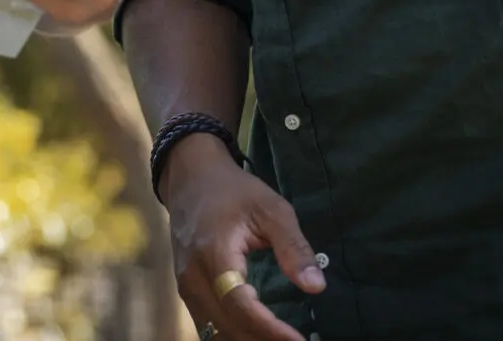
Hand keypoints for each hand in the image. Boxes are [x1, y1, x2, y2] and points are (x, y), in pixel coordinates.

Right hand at [160, 136, 324, 340]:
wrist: (190, 177)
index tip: (298, 340)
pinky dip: (232, 335)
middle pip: (226, 326)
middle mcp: (194, 276)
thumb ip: (294, 247)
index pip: (241, 306)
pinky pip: (207, 324)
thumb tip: (316, 287)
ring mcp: (185, 285)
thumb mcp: (271, 209)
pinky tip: (256, 336)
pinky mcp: (186, 289)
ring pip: (214, 331)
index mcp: (214, 254)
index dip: (269, 329)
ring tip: (280, 340)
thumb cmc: (234, 191)